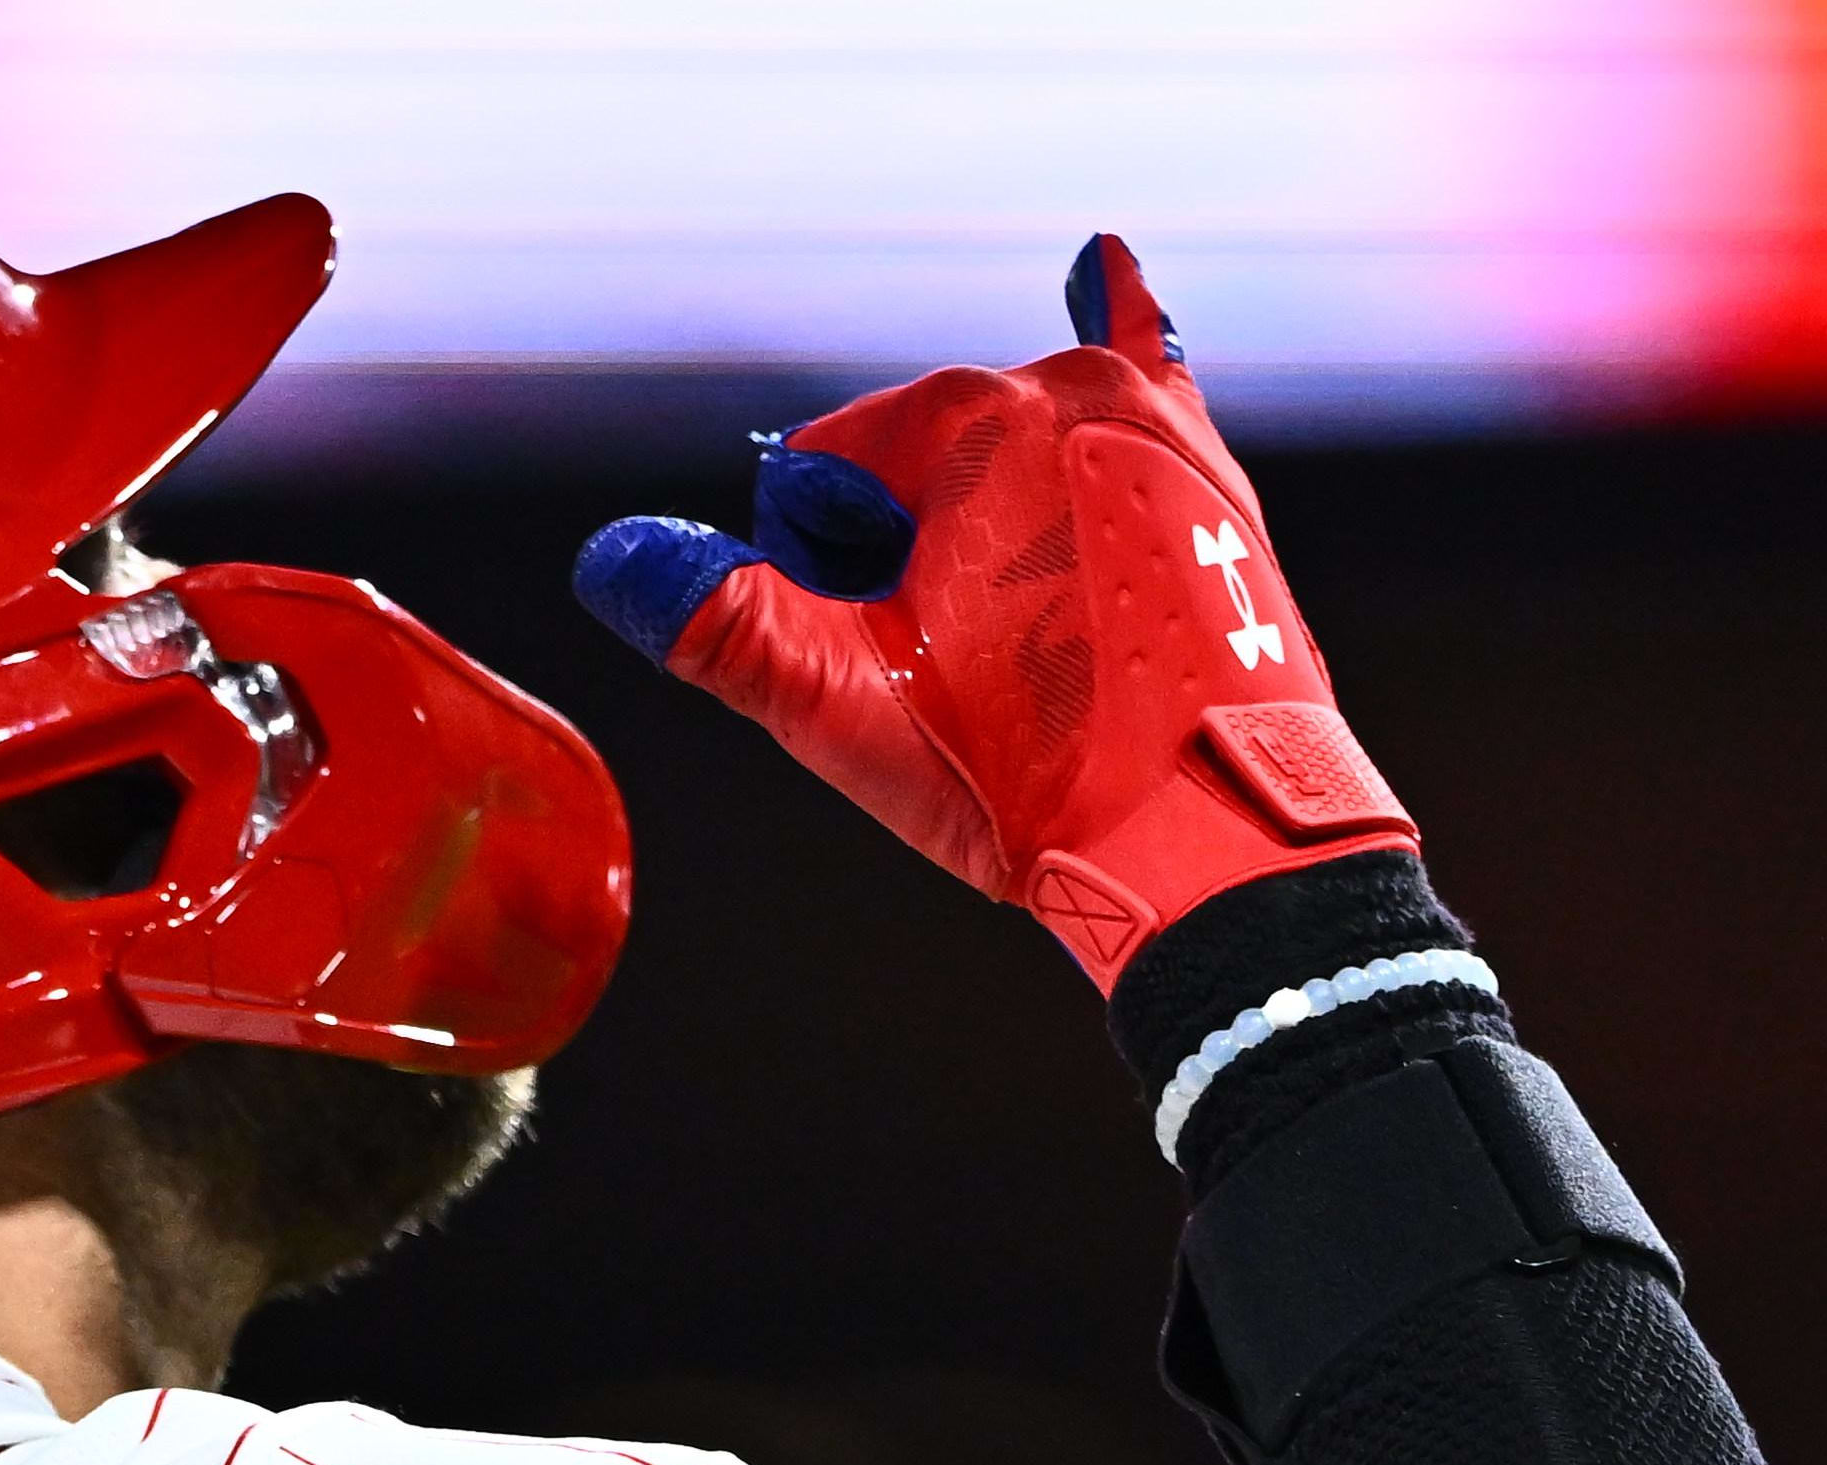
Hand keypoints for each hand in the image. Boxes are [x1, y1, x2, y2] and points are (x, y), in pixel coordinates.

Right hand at [572, 236, 1415, 987]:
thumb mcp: (844, 706)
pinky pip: (1147, 372)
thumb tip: (613, 563)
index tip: (889, 659)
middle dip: (910, 556)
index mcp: (964, 415)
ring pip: (1006, 458)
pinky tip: (1106, 267)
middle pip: (917, 466)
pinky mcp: (1203, 472)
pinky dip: (1119, 319)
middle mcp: (1063, 388)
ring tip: (1031, 647)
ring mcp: (1146, 425)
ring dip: (986, 528)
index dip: (826, 575)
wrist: (1213, 835)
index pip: (823, 474)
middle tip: (966, 675)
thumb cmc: (1027, 774)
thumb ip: (717, 624)